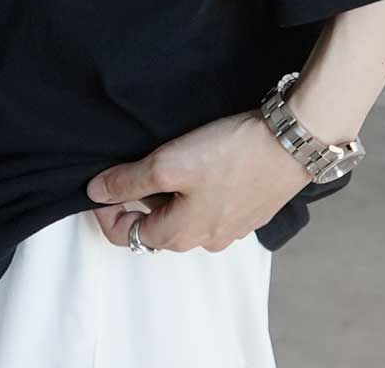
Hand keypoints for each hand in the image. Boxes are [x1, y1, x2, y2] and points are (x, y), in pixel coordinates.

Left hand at [84, 109, 311, 249]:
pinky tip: (202, 162)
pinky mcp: (249, 211)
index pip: (126, 235)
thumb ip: (129, 180)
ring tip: (170, 158)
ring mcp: (230, 229)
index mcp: (180, 236)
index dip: (105, 210)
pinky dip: (195, 190)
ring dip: (168, 194)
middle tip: (134, 163)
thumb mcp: (169, 163)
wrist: (289, 143)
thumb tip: (95, 192)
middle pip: (155, 227)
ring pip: (183, 217)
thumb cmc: (229, 154)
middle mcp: (205, 241)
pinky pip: (209, 208)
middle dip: (138, 199)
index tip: (98, 182)